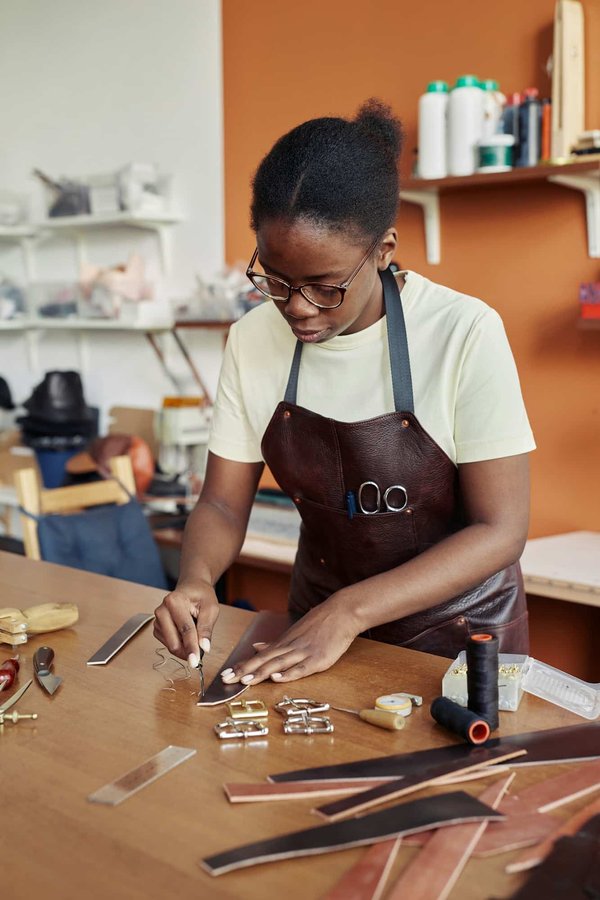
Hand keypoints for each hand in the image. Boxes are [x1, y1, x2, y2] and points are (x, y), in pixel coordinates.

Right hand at [153, 582, 218, 666]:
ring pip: (170, 645)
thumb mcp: (211, 608)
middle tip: (200, 656)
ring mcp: (157, 620)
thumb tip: (204, 647)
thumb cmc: (201, 596)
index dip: (192, 647)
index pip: (184, 629)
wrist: (191, 589)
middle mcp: (161, 610)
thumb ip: (206, 628)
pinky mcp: (157, 628)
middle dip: (187, 651)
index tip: (196, 661)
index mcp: (174, 601)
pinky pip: (168, 645)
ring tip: (196, 636)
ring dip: (185, 648)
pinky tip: (187, 636)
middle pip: (173, 641)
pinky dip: (180, 645)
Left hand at [220, 599, 358, 685]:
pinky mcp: (318, 659)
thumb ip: (276, 643)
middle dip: (245, 670)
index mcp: (284, 642)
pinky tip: (277, 678)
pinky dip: (288, 673)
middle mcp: (290, 647)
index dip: (243, 665)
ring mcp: (303, 653)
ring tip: (246, 680)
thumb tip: (256, 647)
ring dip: (261, 673)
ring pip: (279, 664)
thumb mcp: (294, 632)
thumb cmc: (319, 623)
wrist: (341, 613)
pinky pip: (301, 668)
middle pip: (264, 660)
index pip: (259, 656)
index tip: (226, 674)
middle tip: (227, 679)